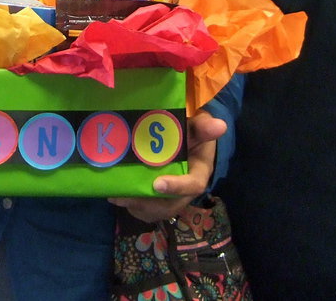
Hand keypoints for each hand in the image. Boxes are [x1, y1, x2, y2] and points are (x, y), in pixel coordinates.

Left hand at [108, 109, 226, 222]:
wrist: (183, 142)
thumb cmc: (190, 134)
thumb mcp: (197, 128)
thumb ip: (203, 127)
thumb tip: (219, 125)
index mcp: (199, 173)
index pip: (193, 186)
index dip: (176, 187)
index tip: (157, 184)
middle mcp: (186, 191)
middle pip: (171, 205)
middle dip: (148, 204)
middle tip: (125, 197)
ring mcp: (172, 197)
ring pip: (157, 211)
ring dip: (137, 207)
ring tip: (116, 197)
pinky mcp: (158, 200)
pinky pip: (147, 211)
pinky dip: (132, 207)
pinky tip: (116, 196)